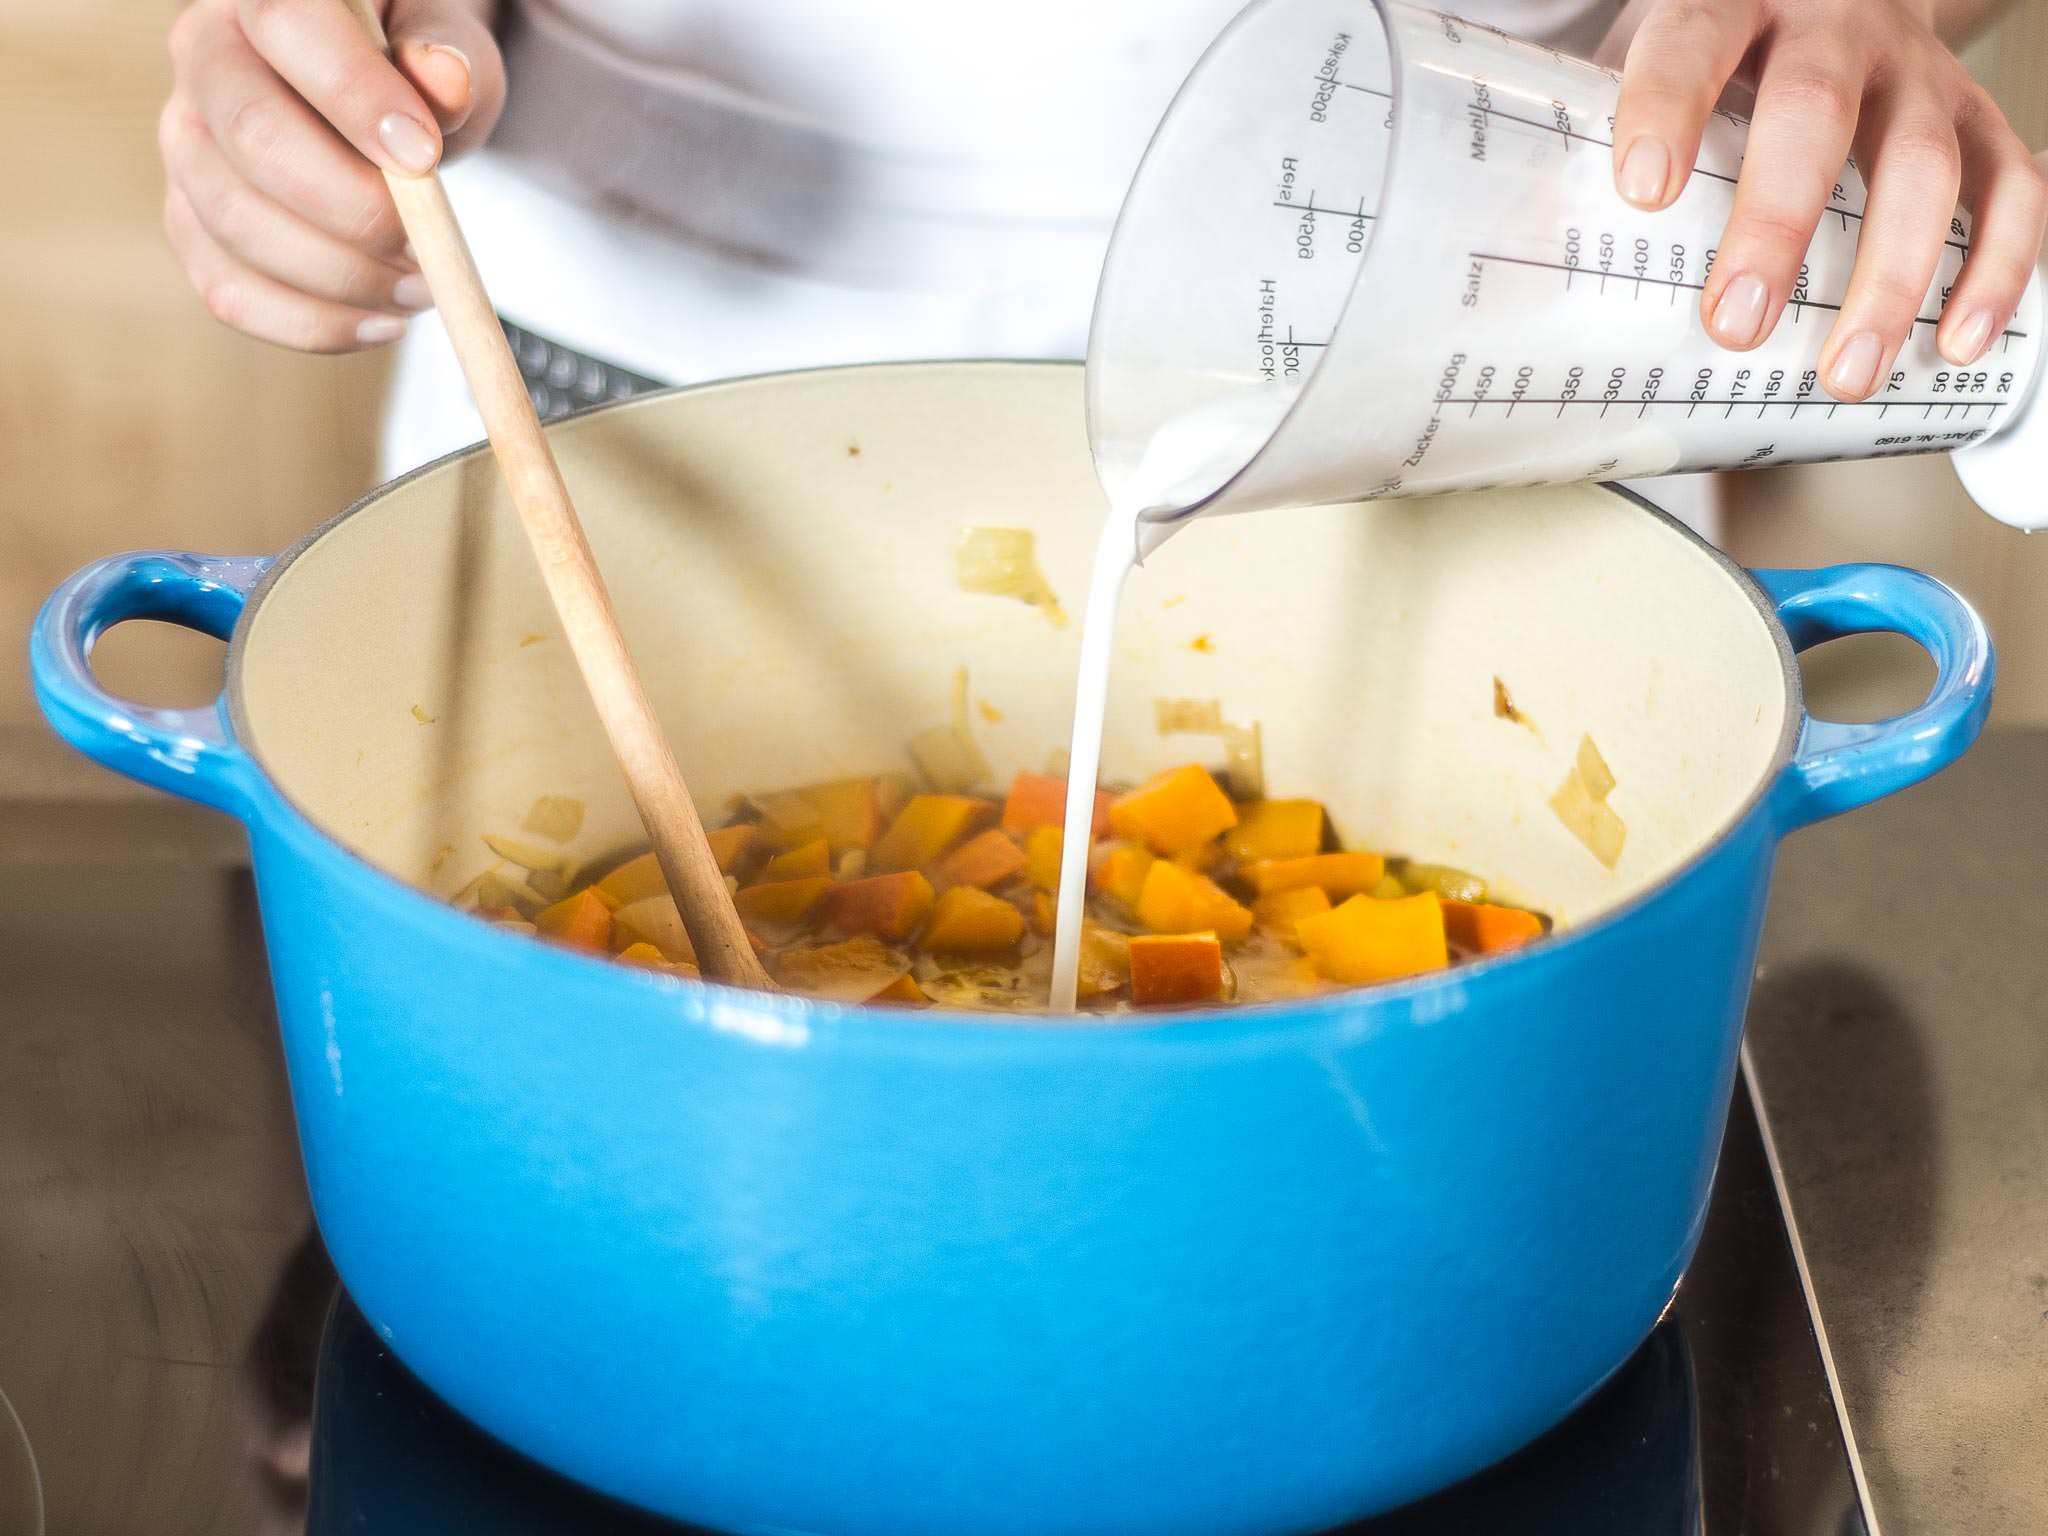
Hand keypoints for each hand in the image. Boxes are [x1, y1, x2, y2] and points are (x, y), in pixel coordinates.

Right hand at [160, 0, 505, 352]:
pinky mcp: (190, 220)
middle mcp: (203, 58)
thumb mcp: (448, 45)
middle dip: (357, 210)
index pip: (287, 25)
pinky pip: (228, 291)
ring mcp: (185, 144)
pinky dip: (312, 323)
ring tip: (422, 285)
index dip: (354, 95)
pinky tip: (379, 320)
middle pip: (254, 139)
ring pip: (239, 226)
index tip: (424, 158)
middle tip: (430, 243)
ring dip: (344, 277)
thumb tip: (442, 77)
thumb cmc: (412, 71)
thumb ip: (448, 54)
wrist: (379, 111)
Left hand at [1600, 0, 2045, 397]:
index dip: (1667, 107)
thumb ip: (1591, 145)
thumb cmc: (1719, 56)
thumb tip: (1517, 260)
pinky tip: (1959, 340)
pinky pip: (2009, 186)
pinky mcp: (1977, 114)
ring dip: (1890, 278)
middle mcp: (1835, 23)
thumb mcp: (1645, 68)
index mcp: (1731, 0)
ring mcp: (1915, 70)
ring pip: (1921, 165)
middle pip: (1811, 115)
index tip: (1643, 189)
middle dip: (1775, 226)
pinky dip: (1994, 267)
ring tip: (1846, 372)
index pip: (1693, 40)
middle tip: (1735, 323)